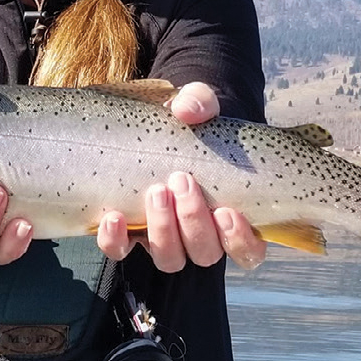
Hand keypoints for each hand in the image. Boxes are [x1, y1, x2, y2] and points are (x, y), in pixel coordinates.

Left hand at [94, 82, 266, 270]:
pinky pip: (120, 250)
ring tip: (156, 190)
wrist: (150, 127)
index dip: (240, 240)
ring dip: (163, 230)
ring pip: (169, 258)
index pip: (247, 250)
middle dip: (193, 221)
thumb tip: (186, 110)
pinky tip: (113, 217)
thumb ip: (198, 102)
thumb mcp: (196, 106)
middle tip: (182, 180)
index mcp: (230, 217)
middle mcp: (199, 236)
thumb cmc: (187, 124)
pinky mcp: (128, 235)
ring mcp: (163, 238)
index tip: (228, 211)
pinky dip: (116, 240)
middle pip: (204, 253)